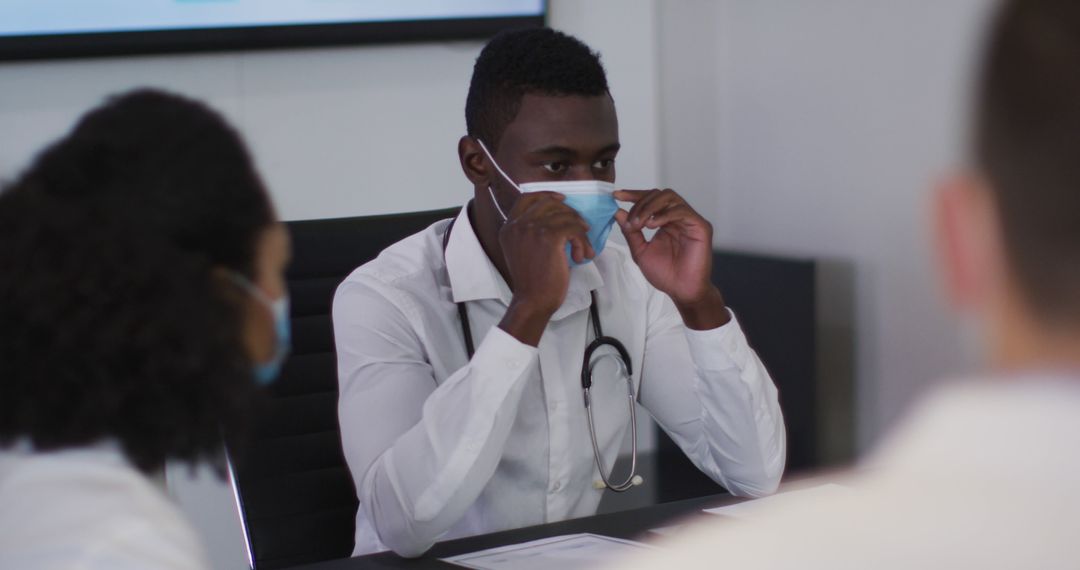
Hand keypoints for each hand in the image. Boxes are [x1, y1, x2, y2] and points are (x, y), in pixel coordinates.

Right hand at [497, 192, 592, 344]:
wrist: (533, 301)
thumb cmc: (532, 281)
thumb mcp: (523, 250)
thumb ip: (530, 231)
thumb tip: (558, 215)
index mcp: (509, 227)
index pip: (526, 198)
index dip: (546, 194)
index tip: (562, 200)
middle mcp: (518, 225)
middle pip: (549, 203)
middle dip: (570, 213)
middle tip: (582, 228)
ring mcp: (533, 229)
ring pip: (566, 216)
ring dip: (580, 232)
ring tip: (584, 249)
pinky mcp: (549, 237)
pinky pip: (574, 228)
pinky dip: (583, 241)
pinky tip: (582, 256)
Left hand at [614, 189, 729, 328]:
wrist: (681, 290)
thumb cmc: (665, 274)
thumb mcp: (640, 251)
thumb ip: (631, 232)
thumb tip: (618, 212)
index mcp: (665, 221)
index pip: (650, 199)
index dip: (633, 194)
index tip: (616, 196)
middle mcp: (678, 217)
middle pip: (659, 194)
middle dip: (640, 203)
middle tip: (632, 221)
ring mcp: (690, 220)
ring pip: (670, 198)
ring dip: (650, 207)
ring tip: (640, 223)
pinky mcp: (701, 226)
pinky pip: (682, 211)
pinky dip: (665, 215)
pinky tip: (653, 225)